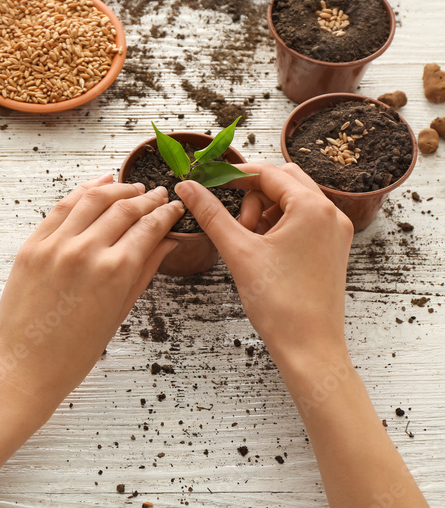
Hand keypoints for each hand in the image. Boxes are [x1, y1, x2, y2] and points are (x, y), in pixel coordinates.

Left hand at [0, 173, 183, 412]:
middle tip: (159, 194)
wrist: (26, 364)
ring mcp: (55, 245)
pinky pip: (61, 208)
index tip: (175, 207)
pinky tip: (96, 187)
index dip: (166, 213)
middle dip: (147, 198)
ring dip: (116, 188)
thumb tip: (167, 242)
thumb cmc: (74, 351)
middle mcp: (86, 251)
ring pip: (92, 199)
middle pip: (124, 208)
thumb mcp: (120, 312)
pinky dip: (82, 192)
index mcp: (115, 271)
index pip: (149, 226)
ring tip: (131, 187)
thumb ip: (144, 271)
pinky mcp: (32, 245)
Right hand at [174, 162, 354, 366]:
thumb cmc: (280, 303)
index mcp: (313, 208)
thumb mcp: (238, 251)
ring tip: (248, 243)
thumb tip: (187, 187)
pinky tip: (262, 251)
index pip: (267, 172)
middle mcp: (331, 214)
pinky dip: (278, 226)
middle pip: (283, 181)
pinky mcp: (332, 248)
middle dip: (252, 195)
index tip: (209, 184)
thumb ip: (211, 213)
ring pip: (292, 201)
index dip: (234, 175)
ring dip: (264, 211)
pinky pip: (302, 221)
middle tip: (234, 223)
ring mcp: (335, 232)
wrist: (310, 348)